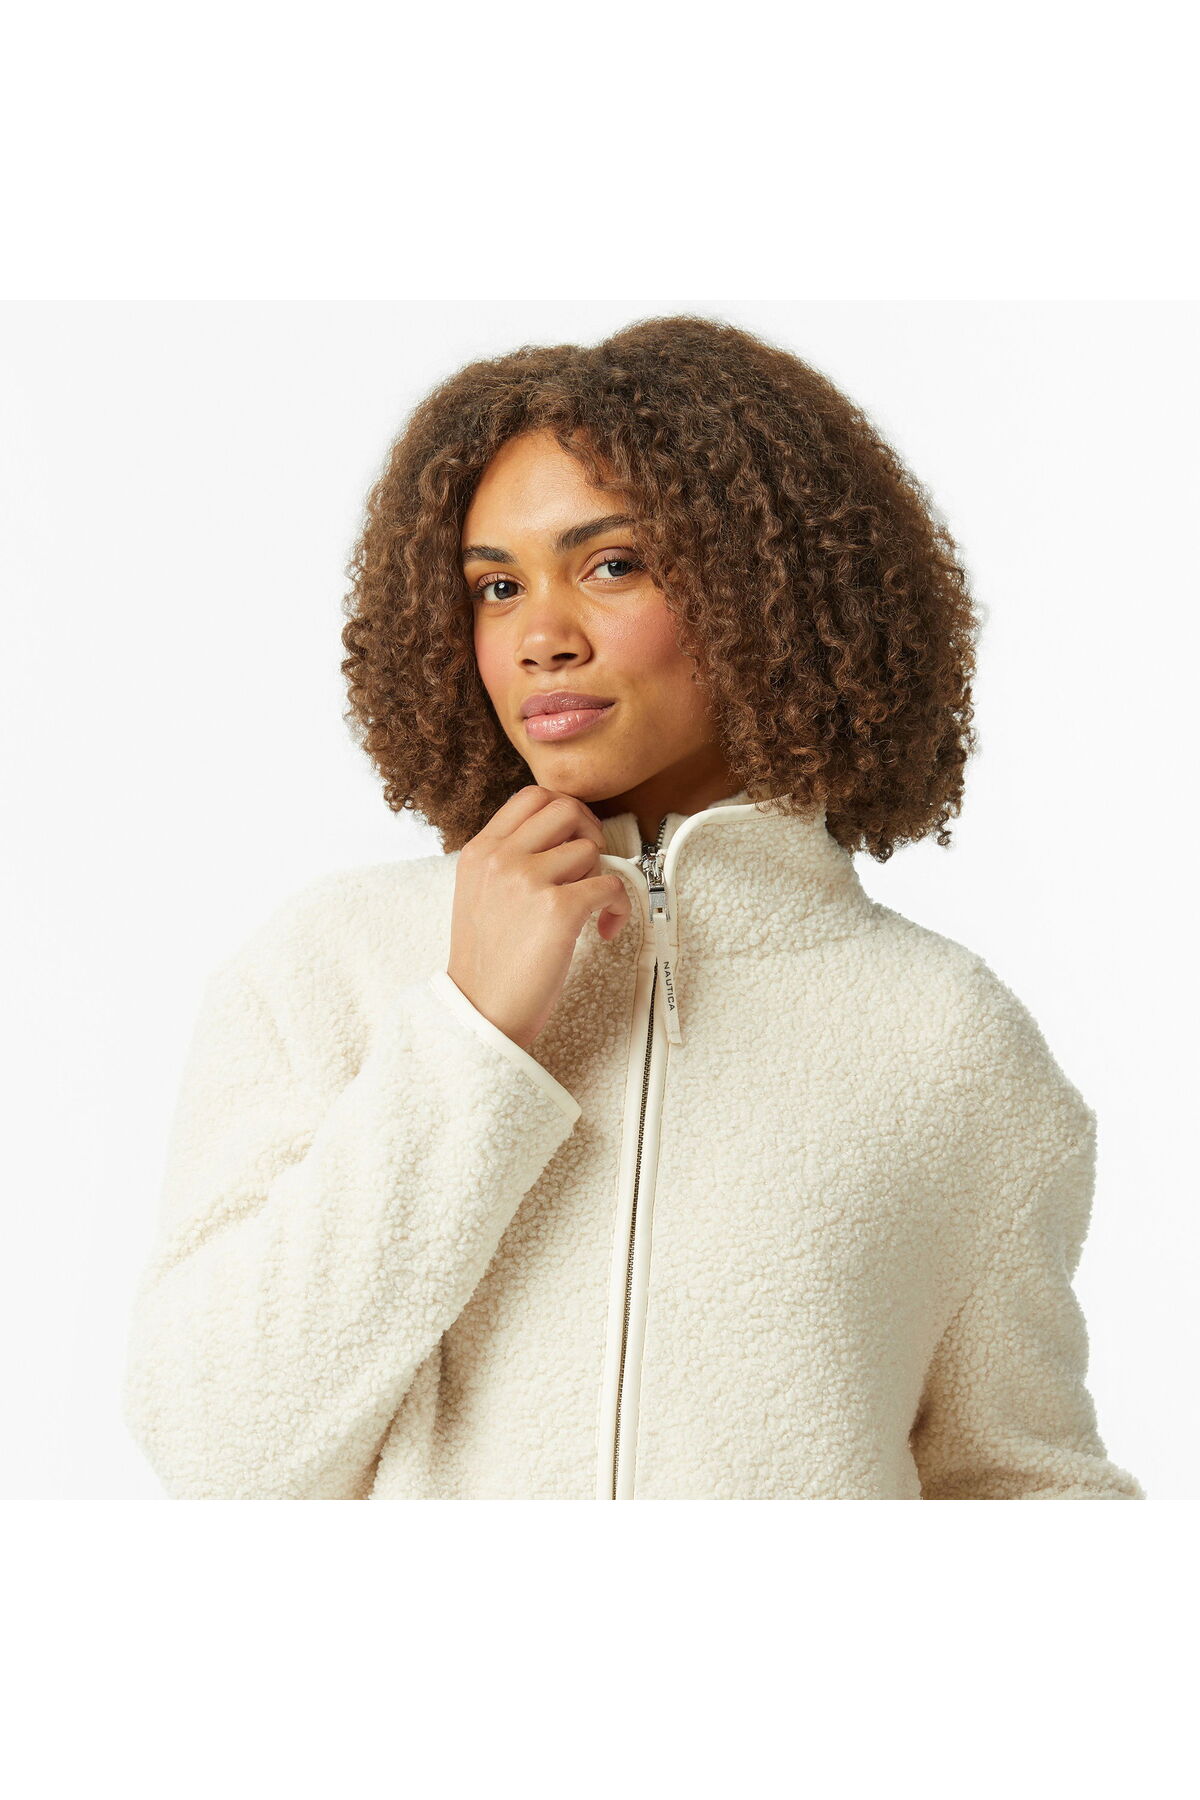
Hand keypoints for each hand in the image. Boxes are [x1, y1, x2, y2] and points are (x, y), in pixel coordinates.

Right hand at [446, 784, 632, 1051]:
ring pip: (590, 848)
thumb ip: (507, 861)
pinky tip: (605, 928)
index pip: (531, 797)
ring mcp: (528, 880)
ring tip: (590, 910)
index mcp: (479, 851)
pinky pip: (610, 884)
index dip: (564, 812)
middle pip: (565, 808)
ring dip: (599, 877)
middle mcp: (500, 858)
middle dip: (589, 832)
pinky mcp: (558, 909)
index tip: (574, 839)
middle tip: (591, 866)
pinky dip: (618, 906)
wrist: (481, 1013)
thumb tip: (559, 841)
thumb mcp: (478, 895)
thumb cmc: (487, 963)